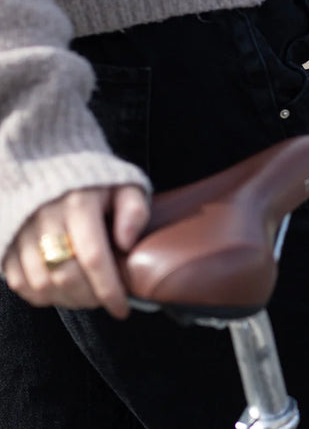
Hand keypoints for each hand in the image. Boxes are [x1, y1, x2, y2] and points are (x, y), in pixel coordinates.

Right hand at [1, 185, 148, 318]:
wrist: (47, 162)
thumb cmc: (94, 179)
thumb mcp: (124, 185)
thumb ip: (134, 211)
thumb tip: (128, 244)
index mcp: (78, 204)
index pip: (93, 257)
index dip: (108, 289)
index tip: (122, 308)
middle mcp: (45, 219)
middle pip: (66, 276)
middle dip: (90, 298)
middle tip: (105, 301)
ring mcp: (21, 231)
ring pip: (41, 283)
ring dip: (67, 300)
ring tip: (86, 297)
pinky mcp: (6, 241)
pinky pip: (18, 282)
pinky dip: (40, 296)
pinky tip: (60, 292)